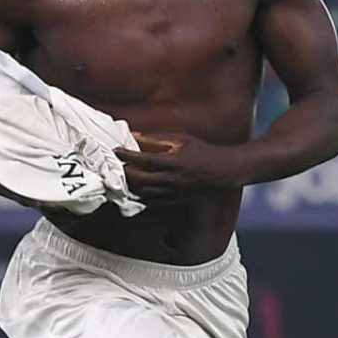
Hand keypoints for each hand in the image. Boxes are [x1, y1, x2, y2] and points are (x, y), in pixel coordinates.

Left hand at [113, 133, 248, 201]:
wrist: (221, 172)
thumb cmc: (201, 152)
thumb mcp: (181, 139)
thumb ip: (156, 139)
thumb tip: (135, 135)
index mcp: (173, 162)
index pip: (143, 160)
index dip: (127, 155)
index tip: (116, 149)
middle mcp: (171, 179)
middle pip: (139, 179)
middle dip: (124, 172)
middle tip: (116, 164)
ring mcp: (171, 192)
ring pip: (142, 193)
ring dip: (129, 185)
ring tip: (121, 176)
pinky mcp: (173, 200)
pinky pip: (150, 202)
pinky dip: (138, 196)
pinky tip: (132, 189)